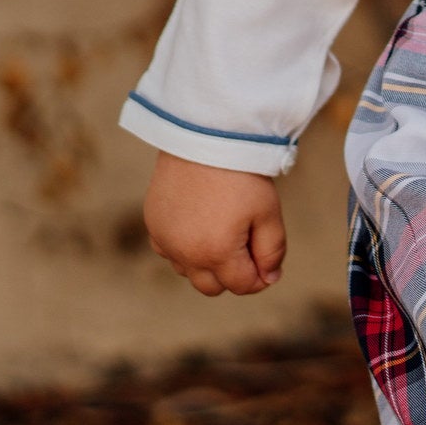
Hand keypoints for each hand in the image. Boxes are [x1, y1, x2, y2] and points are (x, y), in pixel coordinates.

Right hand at [144, 152, 286, 296]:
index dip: (261, 277)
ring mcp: (164, 241)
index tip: (269, 258)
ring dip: (208, 262)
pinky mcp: (153, 225)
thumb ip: (272, 250)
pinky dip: (186, 247)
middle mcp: (184, 254)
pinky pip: (170, 251)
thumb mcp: (268, 212)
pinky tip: (201, 222)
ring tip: (226, 226)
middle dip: (233, 274)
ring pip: (189, 271)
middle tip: (248, 243)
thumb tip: (269, 278)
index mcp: (216, 253)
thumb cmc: (242, 175)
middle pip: (212, 287)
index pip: (241, 286)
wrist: (205, 137)